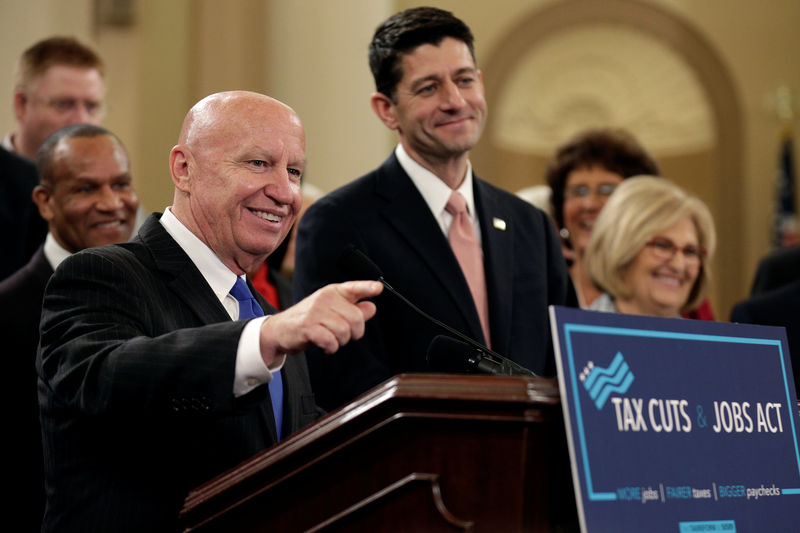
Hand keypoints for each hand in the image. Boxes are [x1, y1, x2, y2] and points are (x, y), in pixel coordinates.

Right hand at [259, 280, 382, 363]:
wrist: (280, 330)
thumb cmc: (309, 320)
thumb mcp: (332, 311)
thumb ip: (353, 309)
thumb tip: (372, 307)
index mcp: (332, 292)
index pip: (353, 288)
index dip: (367, 287)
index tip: (378, 288)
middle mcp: (324, 298)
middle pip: (356, 318)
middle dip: (354, 333)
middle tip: (344, 336)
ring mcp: (315, 312)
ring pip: (344, 331)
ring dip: (341, 342)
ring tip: (332, 340)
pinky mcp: (307, 326)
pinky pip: (330, 341)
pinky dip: (331, 348)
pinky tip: (325, 346)